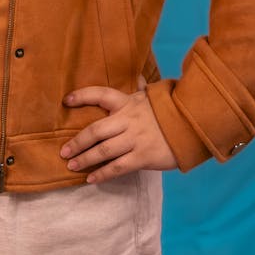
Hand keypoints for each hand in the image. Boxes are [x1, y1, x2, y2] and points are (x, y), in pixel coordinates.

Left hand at [60, 78, 177, 183]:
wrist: (191, 126)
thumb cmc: (167, 111)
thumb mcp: (149, 96)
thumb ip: (139, 89)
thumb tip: (137, 75)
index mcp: (127, 102)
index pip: (100, 95)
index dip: (82, 96)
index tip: (65, 101)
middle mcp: (127, 120)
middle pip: (95, 130)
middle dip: (77, 142)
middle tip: (63, 151)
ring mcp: (135, 139)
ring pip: (104, 151)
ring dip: (85, 159)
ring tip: (71, 166)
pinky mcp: (143, 157)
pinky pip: (118, 167)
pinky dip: (103, 174)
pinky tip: (91, 179)